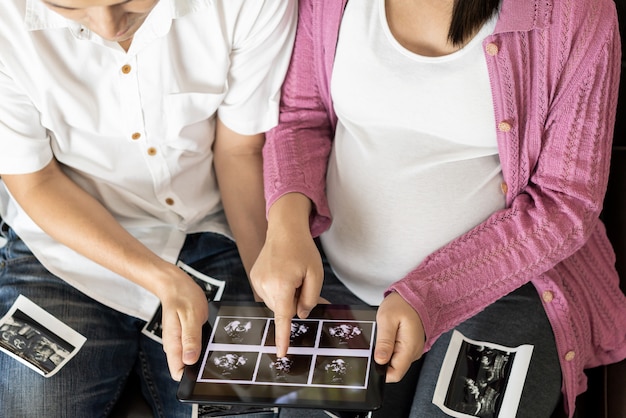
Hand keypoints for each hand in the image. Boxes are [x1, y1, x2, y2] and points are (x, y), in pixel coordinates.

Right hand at [157, 265, 209, 380]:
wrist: (177, 285)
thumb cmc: (183, 298)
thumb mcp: (191, 317)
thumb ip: (190, 339)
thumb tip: (190, 361)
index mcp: (173, 344)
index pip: (177, 372)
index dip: (190, 376)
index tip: (204, 372)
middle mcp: (174, 346)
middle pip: (185, 367)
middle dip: (199, 367)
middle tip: (214, 356)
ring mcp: (179, 341)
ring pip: (190, 358)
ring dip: (202, 355)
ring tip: (213, 345)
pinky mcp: (185, 336)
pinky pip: (193, 347)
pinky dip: (202, 346)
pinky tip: (210, 338)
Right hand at [250, 229, 323, 356]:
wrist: (284, 229)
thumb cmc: (303, 250)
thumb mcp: (316, 275)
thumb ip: (310, 299)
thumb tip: (300, 315)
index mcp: (281, 285)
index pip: (283, 317)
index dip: (283, 337)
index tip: (281, 353)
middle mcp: (264, 285)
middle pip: (283, 309)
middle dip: (294, 302)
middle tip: (303, 283)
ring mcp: (256, 281)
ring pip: (275, 303)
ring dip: (286, 296)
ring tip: (292, 275)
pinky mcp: (254, 278)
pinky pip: (268, 294)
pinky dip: (278, 290)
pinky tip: (283, 274)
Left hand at [374, 292, 424, 381]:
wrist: (415, 294)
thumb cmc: (402, 303)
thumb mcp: (387, 319)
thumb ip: (384, 341)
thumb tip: (379, 361)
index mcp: (409, 348)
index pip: (395, 374)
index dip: (381, 373)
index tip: (372, 361)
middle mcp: (413, 352)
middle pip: (394, 369)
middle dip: (382, 360)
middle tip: (378, 341)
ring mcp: (413, 349)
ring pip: (395, 361)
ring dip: (386, 352)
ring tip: (384, 334)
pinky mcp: (410, 345)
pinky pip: (398, 353)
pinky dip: (390, 346)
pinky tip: (389, 334)